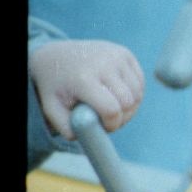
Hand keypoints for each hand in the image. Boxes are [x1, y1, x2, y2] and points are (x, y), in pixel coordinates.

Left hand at [29, 39, 144, 138]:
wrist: (56, 55)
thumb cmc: (55, 87)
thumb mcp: (52, 109)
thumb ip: (68, 128)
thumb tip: (92, 137)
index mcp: (84, 78)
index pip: (111, 109)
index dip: (113, 124)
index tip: (106, 128)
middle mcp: (103, 63)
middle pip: (128, 102)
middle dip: (124, 117)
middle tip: (112, 121)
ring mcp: (116, 56)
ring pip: (137, 93)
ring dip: (130, 107)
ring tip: (115, 110)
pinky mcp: (125, 53)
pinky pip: (139, 82)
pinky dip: (133, 94)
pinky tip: (119, 96)